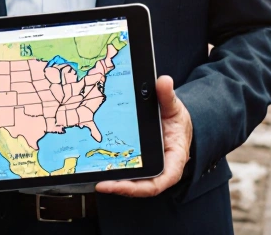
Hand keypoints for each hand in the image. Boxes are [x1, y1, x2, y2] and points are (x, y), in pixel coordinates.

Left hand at [96, 75, 191, 197]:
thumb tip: (164, 81)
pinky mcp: (137, 163)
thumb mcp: (174, 107)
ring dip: (113, 181)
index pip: (158, 183)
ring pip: (130, 181)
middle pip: (139, 186)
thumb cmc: (177, 119)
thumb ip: (168, 96)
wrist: (175, 121)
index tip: (119, 184)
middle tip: (100, 182)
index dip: (137, 188)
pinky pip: (126, 170)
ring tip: (93, 175)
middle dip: (119, 186)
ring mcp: (147, 168)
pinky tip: (96, 166)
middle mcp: (160, 170)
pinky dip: (113, 170)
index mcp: (173, 161)